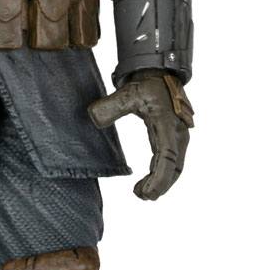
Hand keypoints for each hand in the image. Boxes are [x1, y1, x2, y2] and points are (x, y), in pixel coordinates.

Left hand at [88, 72, 193, 200]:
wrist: (158, 72)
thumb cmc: (146, 83)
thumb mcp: (128, 92)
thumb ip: (110, 106)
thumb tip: (93, 117)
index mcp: (168, 125)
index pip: (168, 158)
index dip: (159, 178)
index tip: (147, 193)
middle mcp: (177, 133)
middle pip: (175, 168)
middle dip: (161, 185)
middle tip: (143, 197)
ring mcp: (177, 136)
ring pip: (174, 166)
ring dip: (160, 182)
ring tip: (140, 193)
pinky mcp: (171, 137)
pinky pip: (169, 161)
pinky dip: (159, 173)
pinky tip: (146, 181)